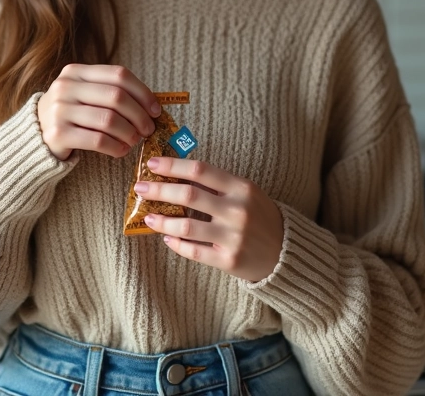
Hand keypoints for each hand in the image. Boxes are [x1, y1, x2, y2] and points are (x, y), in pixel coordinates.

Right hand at [37, 64, 160, 161]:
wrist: (35, 137)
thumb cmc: (71, 115)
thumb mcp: (85, 95)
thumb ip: (111, 93)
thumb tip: (152, 105)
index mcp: (76, 71)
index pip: (119, 74)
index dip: (142, 92)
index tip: (155, 109)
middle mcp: (65, 87)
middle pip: (116, 96)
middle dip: (139, 115)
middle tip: (148, 129)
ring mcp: (59, 110)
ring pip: (109, 120)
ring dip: (129, 132)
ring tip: (135, 140)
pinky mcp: (58, 134)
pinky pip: (98, 140)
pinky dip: (116, 147)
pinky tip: (122, 150)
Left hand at [134, 157, 283, 282]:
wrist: (285, 252)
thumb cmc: (258, 216)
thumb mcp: (244, 193)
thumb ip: (216, 185)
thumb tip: (176, 173)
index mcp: (241, 188)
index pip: (201, 170)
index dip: (173, 165)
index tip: (151, 164)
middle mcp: (237, 210)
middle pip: (189, 195)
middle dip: (159, 190)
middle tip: (139, 188)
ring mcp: (233, 237)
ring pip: (187, 226)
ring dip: (162, 220)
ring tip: (148, 216)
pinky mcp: (229, 260)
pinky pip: (194, 251)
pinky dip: (176, 244)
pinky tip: (167, 238)